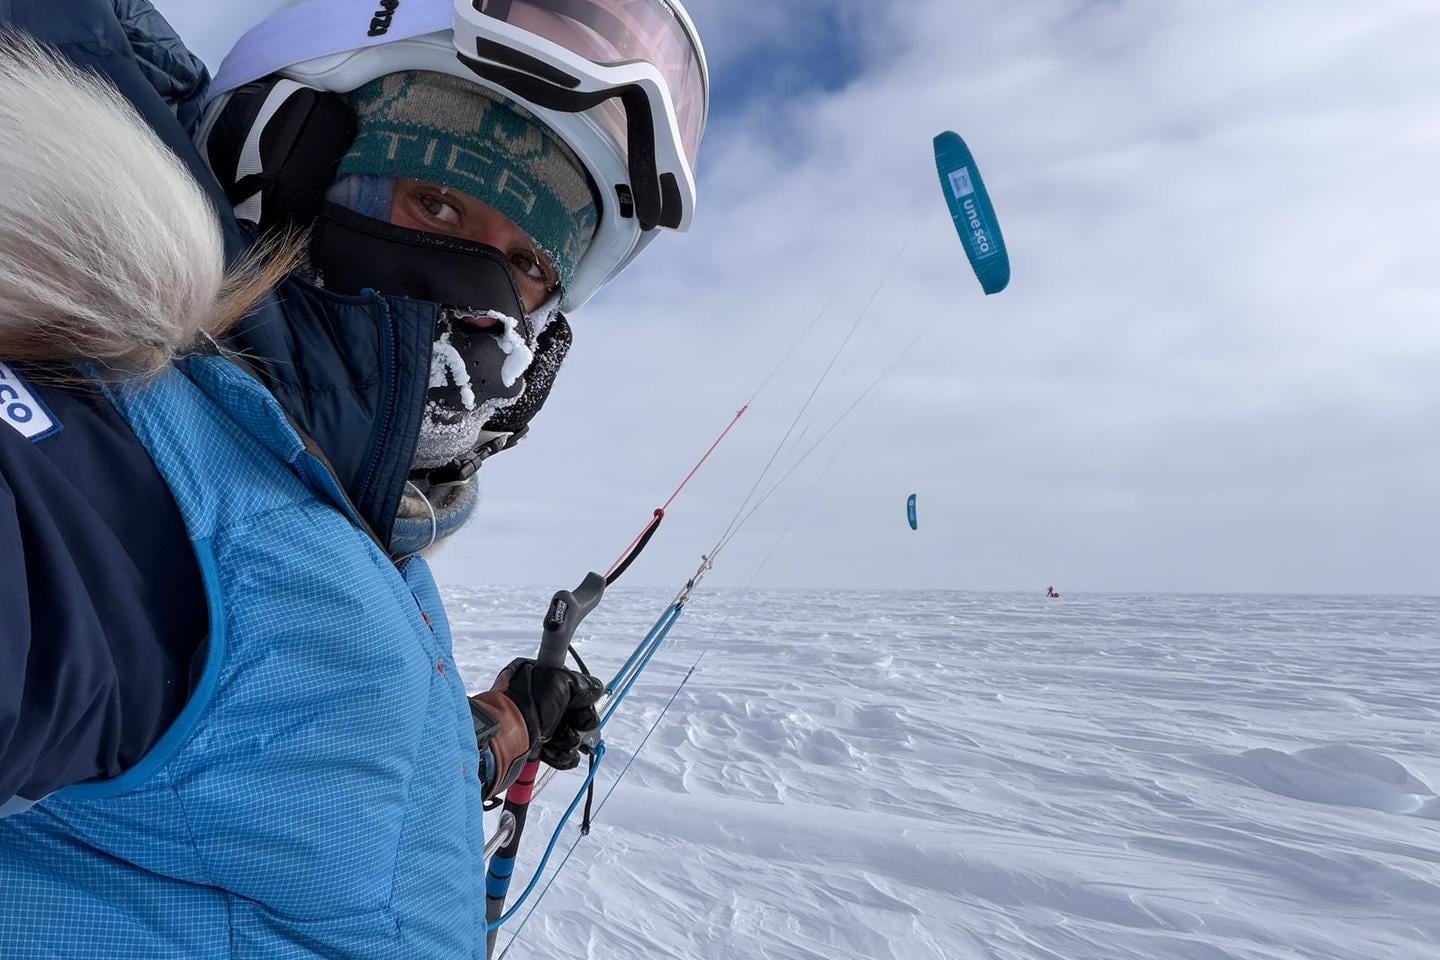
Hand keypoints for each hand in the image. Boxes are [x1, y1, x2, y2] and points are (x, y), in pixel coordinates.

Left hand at [470, 658, 603, 797]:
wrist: (505, 730)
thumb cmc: (531, 701)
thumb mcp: (563, 682)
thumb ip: (585, 686)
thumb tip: (596, 689)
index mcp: (549, 686)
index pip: (580, 696)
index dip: (583, 706)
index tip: (578, 711)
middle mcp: (546, 706)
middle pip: (579, 720)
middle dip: (577, 726)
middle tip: (570, 726)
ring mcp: (543, 729)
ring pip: (574, 740)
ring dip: (569, 741)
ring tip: (555, 740)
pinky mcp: (540, 750)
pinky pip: (564, 756)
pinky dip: (562, 756)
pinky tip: (551, 752)